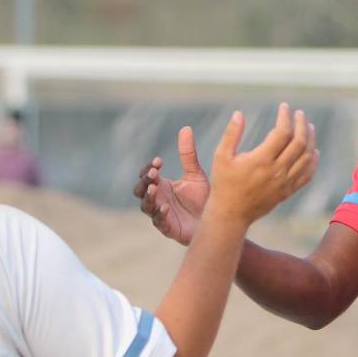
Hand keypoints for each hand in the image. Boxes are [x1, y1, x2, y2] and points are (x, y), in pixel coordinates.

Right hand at [134, 125, 210, 244]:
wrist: (218, 220)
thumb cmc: (204, 199)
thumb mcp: (195, 175)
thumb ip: (188, 155)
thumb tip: (185, 128)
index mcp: (162, 186)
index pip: (147, 175)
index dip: (149, 168)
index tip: (159, 161)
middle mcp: (158, 200)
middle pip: (139, 190)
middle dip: (144, 181)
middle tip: (154, 173)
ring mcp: (161, 214)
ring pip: (145, 206)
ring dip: (148, 197)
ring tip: (154, 189)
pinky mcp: (169, 228)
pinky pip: (159, 222)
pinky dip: (160, 215)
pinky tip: (166, 207)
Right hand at [206, 103, 317, 226]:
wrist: (231, 213)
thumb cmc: (224, 183)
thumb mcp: (221, 156)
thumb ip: (231, 134)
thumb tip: (238, 113)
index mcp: (261, 160)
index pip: (282, 132)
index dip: (285, 117)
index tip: (284, 107)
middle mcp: (276, 171)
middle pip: (299, 143)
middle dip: (302, 124)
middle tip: (300, 114)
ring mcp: (285, 182)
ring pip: (307, 157)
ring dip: (310, 140)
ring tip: (308, 127)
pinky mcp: (288, 191)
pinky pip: (307, 175)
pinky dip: (313, 161)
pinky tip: (313, 151)